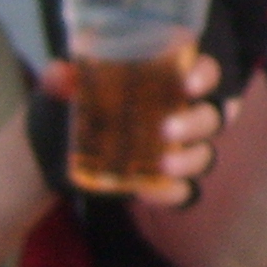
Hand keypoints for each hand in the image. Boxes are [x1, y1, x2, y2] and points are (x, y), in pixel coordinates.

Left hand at [28, 55, 221, 207]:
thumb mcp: (61, 89)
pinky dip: (170, 193)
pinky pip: (183, 191)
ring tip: (163, 166)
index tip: (187, 84)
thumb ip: (61, 80)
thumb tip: (60, 75)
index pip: (205, 72)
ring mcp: (178, 149)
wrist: (52, 149)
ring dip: (190, 160)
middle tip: (167, 129)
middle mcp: (182, 113)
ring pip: (205, 155)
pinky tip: (145, 192)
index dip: (204, 76)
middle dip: (197, 122)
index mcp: (169, 79)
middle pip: (213, 116)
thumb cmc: (71, 105)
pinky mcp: (165, 182)